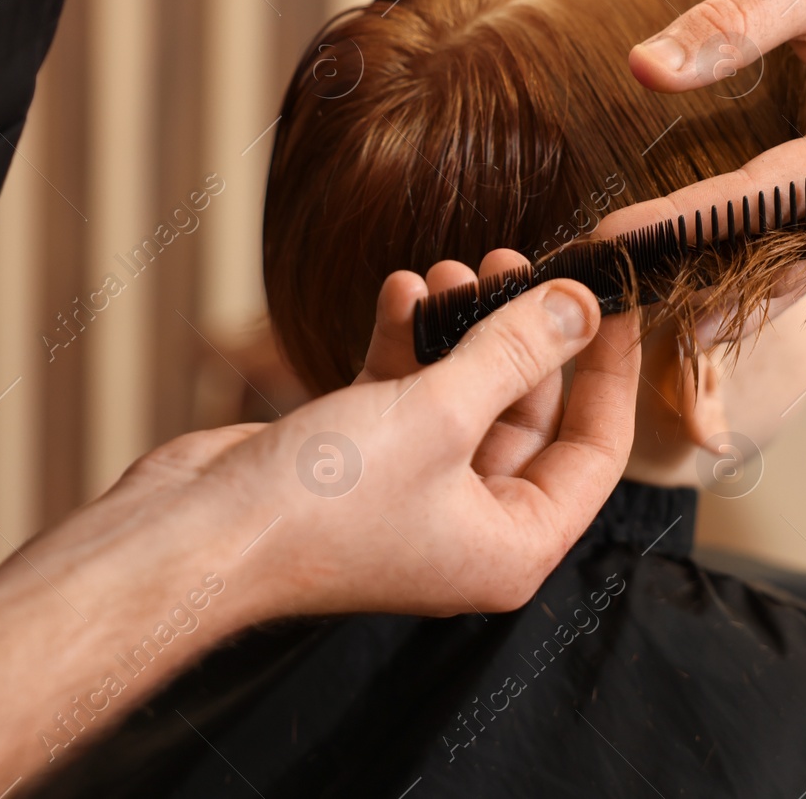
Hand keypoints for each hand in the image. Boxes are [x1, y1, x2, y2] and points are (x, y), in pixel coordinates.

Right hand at [115, 263, 640, 624]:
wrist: (192, 534)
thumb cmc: (319, 504)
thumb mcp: (439, 413)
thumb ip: (515, 352)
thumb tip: (581, 306)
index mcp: (512, 545)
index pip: (596, 451)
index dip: (608, 368)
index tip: (612, 297)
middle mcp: (472, 525)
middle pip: (529, 413)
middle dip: (521, 332)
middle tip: (514, 260)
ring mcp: (417, 492)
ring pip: (465, 394)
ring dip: (460, 328)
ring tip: (452, 267)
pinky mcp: (365, 461)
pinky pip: (408, 393)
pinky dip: (407, 342)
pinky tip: (399, 290)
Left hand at [607, 0, 805, 270]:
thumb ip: (724, 25)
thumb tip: (641, 68)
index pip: (764, 196)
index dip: (684, 219)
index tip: (612, 238)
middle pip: (782, 250)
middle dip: (698, 271)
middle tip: (615, 291)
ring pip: (802, 268)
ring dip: (729, 287)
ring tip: (647, 310)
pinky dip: (766, 267)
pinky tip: (702, 291)